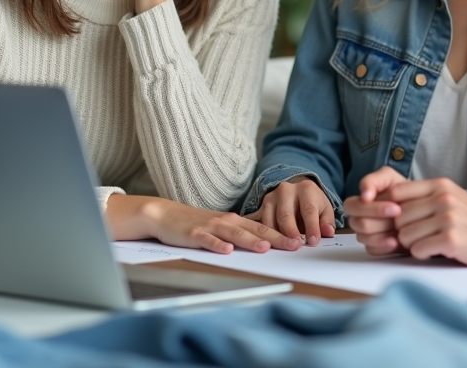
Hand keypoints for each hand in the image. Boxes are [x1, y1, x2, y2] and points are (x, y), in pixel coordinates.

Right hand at [105, 193, 300, 254]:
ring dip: (251, 240)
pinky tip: (227, 250)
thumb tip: (264, 242)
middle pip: (255, 229)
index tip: (301, 242)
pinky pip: (208, 240)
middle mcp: (226, 221)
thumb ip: (240, 233)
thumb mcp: (220, 227)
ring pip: (234, 234)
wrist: (165, 215)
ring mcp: (210, 227)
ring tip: (265, 247)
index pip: (263, 227)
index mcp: (235, 221)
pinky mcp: (194, 233)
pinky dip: (217, 244)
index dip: (282, 234)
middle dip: (276, 238)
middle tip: (294, 245)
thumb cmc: (195, 223)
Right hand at [248, 176, 335, 245]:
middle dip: (291, 233)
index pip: (308, 210)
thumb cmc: (313, 203)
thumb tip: (327, 232)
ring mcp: (272, 197)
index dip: (311, 227)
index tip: (313, 242)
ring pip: (270, 220)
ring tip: (285, 247)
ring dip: (277, 236)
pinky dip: (267, 235)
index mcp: (306, 189)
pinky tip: (274, 244)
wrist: (297, 191)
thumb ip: (327, 221)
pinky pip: (262, 223)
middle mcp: (286, 190)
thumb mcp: (324, 209)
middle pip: (286, 215)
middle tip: (297, 246)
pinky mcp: (262, 205)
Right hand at [343, 166, 410, 255]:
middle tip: (401, 217)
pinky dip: (385, 247)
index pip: (353, 207)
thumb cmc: (400, 189)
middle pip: (359, 224)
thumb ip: (373, 181)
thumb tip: (364, 195)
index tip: (396, 207)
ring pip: (365, 238)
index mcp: (357, 202)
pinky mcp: (373, 247)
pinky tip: (397, 242)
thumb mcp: (388, 177)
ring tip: (401, 231)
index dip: (373, 209)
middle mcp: (358, 219)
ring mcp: (364, 234)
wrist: (416, 204)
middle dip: (381, 221)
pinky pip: (372, 250)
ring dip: (384, 234)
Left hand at [378, 178, 466, 265]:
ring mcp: (447, 218)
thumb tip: (390, 203)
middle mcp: (442, 198)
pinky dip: (423, 254)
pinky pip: (417, 250)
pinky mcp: (451, 239)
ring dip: (413, 244)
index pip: (396, 192)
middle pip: (397, 217)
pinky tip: (437, 251)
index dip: (392, 209)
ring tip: (429, 244)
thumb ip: (426, 196)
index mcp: (440, 185)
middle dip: (403, 231)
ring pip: (405, 235)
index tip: (400, 220)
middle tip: (418, 237)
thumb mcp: (452, 197)